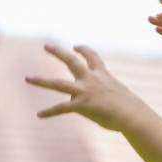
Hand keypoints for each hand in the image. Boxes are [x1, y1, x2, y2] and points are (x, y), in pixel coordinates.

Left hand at [24, 43, 141, 131]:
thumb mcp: (116, 96)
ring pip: (58, 83)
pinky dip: (50, 112)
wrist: (133, 115)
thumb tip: (90, 104)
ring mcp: (85, 91)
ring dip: (41, 80)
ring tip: (28, 78)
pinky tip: (39, 114)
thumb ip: (102, 97)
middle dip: (58, 52)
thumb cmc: (129, 109)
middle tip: (47, 45)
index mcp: (102, 75)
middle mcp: (91, 79)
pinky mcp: (81, 105)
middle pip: (71, 61)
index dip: (84, 50)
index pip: (92, 57)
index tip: (76, 46)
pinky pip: (61, 108)